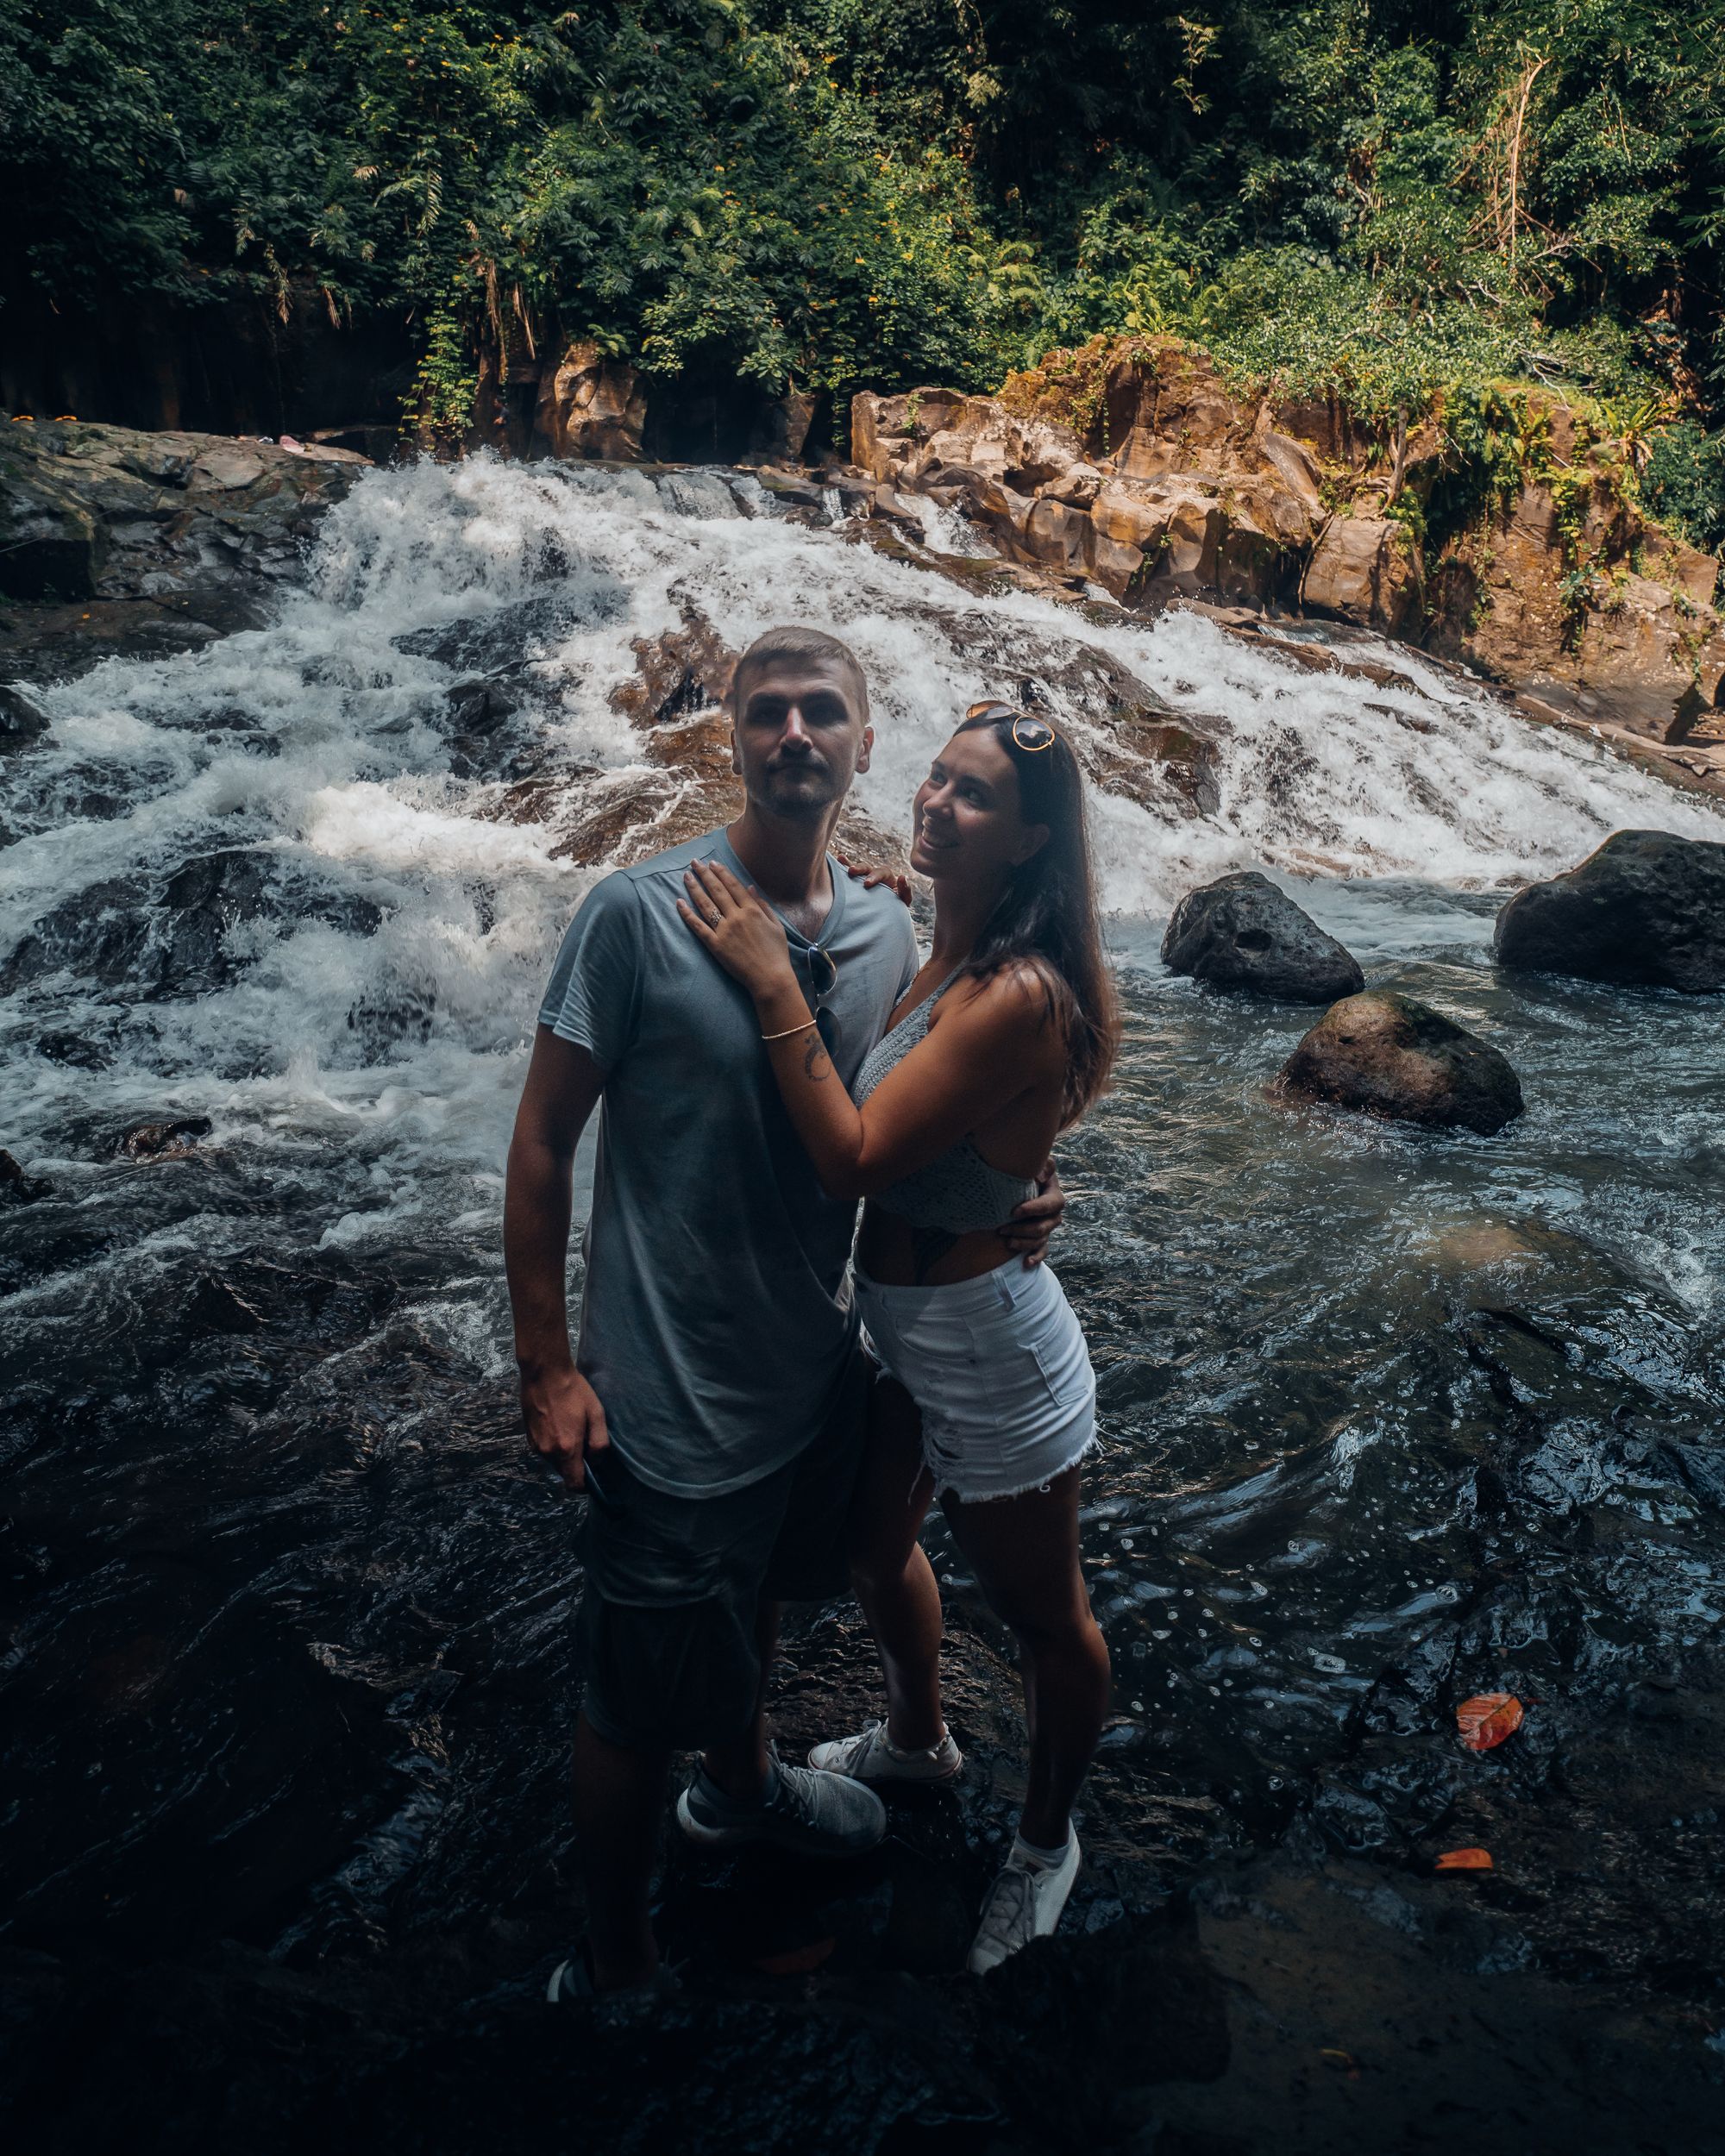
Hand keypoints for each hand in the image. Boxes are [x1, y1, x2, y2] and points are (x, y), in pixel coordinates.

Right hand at [520, 1360, 609, 1491]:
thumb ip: (599, 1443)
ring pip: (554, 1462)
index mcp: (566, 1449)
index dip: (585, 1485)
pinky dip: (553, 1445)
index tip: (592, 1473)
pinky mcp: (528, 1437)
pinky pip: (544, 1450)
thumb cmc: (574, 1391)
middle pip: (564, 1473)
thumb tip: (596, 1461)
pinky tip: (558, 1424)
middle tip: (584, 1442)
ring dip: (564, 1454)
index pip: (574, 1485)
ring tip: (571, 1429)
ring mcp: (535, 1445)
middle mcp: (547, 1453)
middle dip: (575, 1465)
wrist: (544, 1373)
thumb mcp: (596, 1414)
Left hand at [678, 858, 799, 1000]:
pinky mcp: (715, 945)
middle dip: (705, 875)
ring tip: (686, 876)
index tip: (713, 863)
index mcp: (753, 911)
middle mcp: (737, 917)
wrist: (770, 978)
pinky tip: (679, 902)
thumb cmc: (777, 953)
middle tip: (695, 863)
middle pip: (717, 891)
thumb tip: (750, 888)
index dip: (722, 873)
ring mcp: (724, 931)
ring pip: (706, 905)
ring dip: (695, 888)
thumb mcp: (776, 925)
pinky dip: (687, 914)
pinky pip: (698, 926)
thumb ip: (763, 905)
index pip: (733, 886)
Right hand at [837, 855, 912, 906]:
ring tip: (840, 860)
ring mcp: (863, 880)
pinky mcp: (855, 886)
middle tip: (852, 871)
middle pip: (867, 867)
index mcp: (887, 877)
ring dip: (849, 864)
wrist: (887, 916)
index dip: (874, 876)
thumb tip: (902, 876)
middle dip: (860, 868)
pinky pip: (848, 876)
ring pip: (857, 869)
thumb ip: (905, 890)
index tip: (866, 883)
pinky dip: (842, 867)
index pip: (881, 872)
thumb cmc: (897, 907)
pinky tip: (836, 860)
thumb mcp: (904, 900)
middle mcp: (874, 875)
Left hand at [1001, 1158, 1063, 1269]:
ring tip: (1007, 1242)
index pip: (1050, 1204)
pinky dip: (1035, 1257)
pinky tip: (1026, 1263)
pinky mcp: (1040, 1238)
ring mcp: (1047, 1228)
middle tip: (1002, 1228)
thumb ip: (1044, 1166)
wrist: (1016, 1186)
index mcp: (1054, 1196)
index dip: (1034, 1209)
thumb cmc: (1025, 1174)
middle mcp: (1053, 1215)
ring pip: (1040, 1240)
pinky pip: (1042, 1251)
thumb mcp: (1036, 1165)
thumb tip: (1040, 1176)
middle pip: (1044, 1226)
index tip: (1014, 1211)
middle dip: (1023, 1229)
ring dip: (1024, 1243)